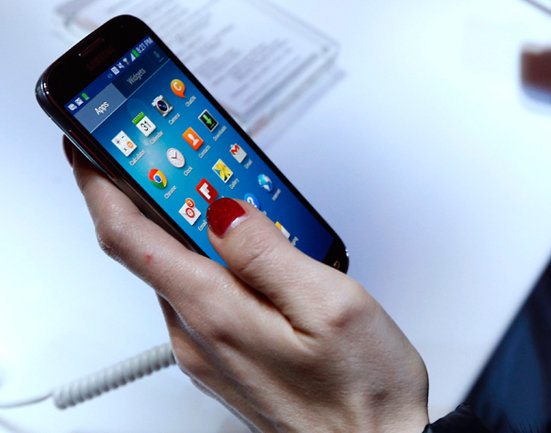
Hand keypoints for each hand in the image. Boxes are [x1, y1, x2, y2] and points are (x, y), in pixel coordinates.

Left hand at [64, 137, 429, 432]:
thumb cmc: (360, 393)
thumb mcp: (330, 305)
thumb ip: (268, 252)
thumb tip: (225, 212)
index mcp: (216, 314)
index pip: (130, 238)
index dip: (99, 187)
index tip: (87, 150)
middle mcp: (198, 339)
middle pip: (149, 253)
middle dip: (153, 202)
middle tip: (175, 163)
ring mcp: (208, 355)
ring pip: (177, 275)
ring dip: (188, 233)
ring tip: (223, 203)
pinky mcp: (225, 363)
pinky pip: (200, 300)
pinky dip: (210, 266)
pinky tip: (243, 258)